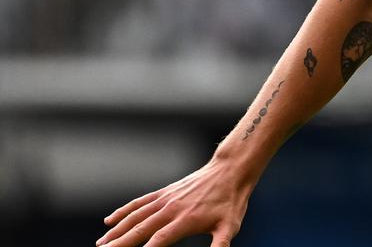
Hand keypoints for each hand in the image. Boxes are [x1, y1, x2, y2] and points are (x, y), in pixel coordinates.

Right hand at [97, 158, 251, 246]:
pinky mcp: (164, 192)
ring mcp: (165, 199)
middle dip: (120, 244)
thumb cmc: (231, 202)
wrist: (230, 171)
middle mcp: (170, 209)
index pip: (158, 241)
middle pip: (139, 230)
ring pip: (135, 217)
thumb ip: (220, 245)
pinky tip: (109, 220)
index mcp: (185, 220)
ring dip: (116, 230)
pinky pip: (139, 202)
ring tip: (101, 244)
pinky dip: (123, 211)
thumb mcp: (229, 227)